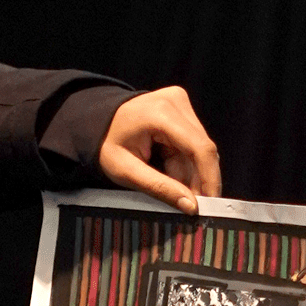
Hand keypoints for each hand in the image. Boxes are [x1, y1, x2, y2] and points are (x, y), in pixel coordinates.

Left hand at [99, 86, 220, 213]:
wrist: (94, 121)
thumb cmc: (105, 143)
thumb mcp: (125, 170)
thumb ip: (159, 187)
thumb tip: (190, 204)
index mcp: (161, 113)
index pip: (199, 148)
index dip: (210, 177)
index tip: (211, 202)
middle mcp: (175, 101)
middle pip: (201, 149)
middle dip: (196, 179)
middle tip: (187, 202)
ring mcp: (179, 102)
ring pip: (198, 148)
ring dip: (188, 172)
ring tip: (167, 182)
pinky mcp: (181, 108)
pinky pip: (192, 142)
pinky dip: (183, 161)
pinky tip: (168, 169)